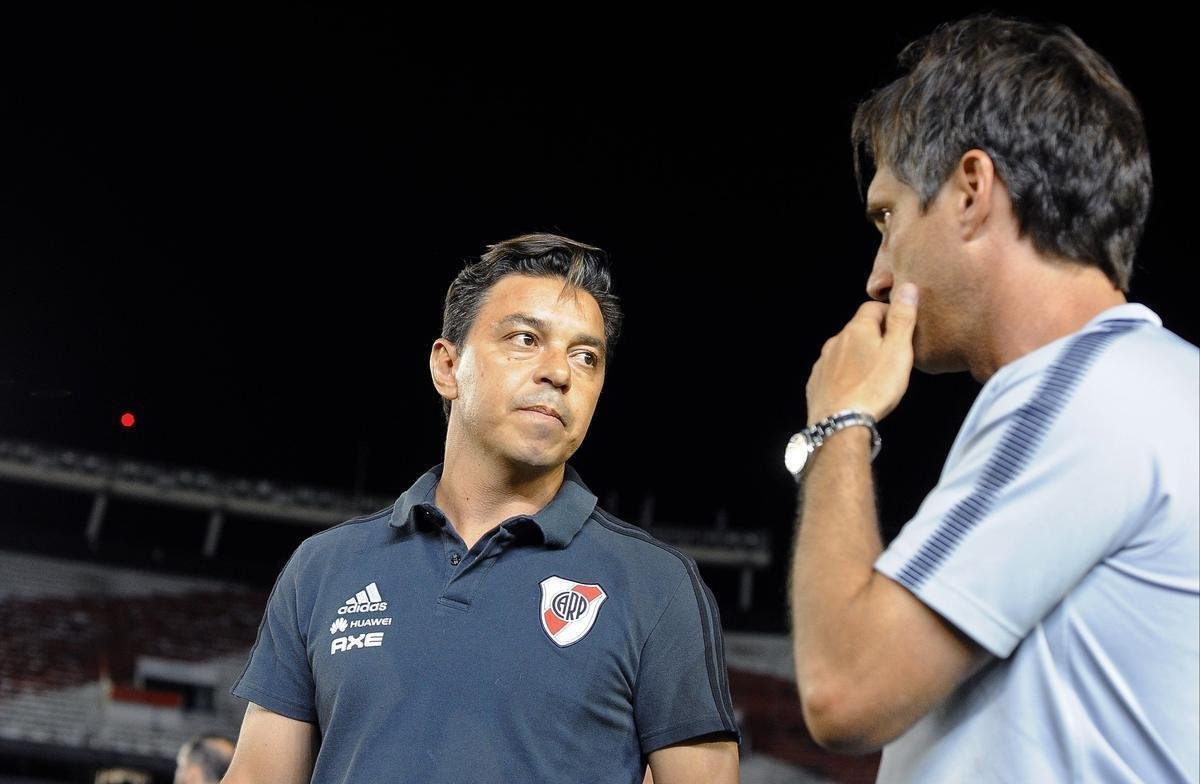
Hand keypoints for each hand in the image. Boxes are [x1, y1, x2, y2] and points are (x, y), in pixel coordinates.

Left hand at [805, 283, 918, 424]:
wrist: (840, 423)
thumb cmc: (874, 387)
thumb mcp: (898, 351)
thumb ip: (902, 319)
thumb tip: (907, 288)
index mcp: (856, 330)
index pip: (872, 307)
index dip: (889, 314)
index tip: (901, 327)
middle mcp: (836, 341)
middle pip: (857, 329)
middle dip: (874, 336)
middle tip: (892, 353)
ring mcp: (823, 362)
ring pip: (844, 351)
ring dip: (859, 356)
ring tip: (875, 374)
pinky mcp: (817, 382)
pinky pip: (833, 371)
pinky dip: (845, 374)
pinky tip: (856, 388)